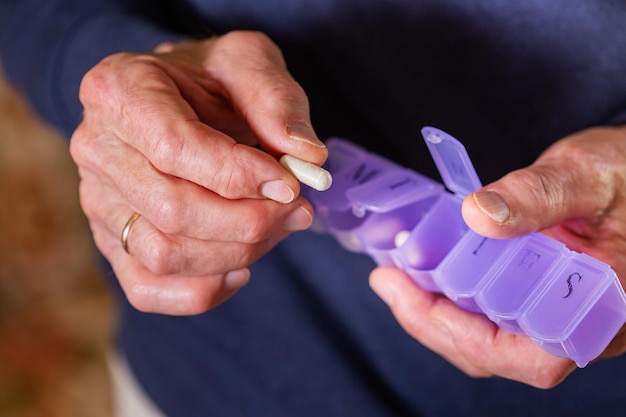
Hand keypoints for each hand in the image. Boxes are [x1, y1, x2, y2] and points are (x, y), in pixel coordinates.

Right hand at [70, 31, 326, 314]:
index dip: (240, 175)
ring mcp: (99, 202)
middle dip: (250, 220)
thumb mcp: (249, 63)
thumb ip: (276, 101)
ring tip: (278, 229)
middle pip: (173, 210)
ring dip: (237, 253)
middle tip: (299, 210)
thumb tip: (307, 157)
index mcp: (119, 91)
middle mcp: (96, 149)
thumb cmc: (213, 80)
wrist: (180, 101)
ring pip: (164, 255)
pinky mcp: (113, 242)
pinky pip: (149, 289)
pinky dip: (204, 290)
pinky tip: (241, 268)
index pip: (175, 148)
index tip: (291, 185)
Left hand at [370, 125, 625, 386]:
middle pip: (499, 352)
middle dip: (434, 323)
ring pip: (491, 336)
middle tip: (388, 281)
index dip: (470, 339)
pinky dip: (455, 295)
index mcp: (606, 307)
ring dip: (437, 311)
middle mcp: (580, 323)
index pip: (536, 357)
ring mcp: (558, 313)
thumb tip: (478, 215)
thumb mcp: (588, 174)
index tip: (419, 300)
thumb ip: (539, 194)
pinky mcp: (540, 296)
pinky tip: (427, 270)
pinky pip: (493, 312)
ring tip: (396, 276)